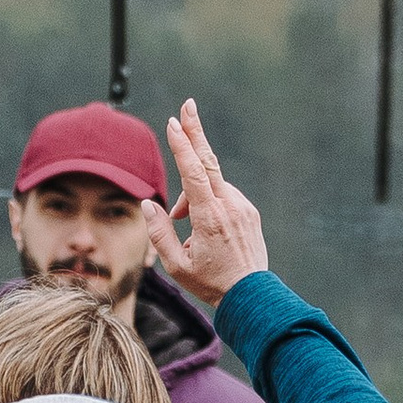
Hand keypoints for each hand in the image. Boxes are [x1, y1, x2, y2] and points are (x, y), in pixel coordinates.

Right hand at [142, 98, 268, 307]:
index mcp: (210, 218)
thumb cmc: (210, 283)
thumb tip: (150, 204)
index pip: (193, 173)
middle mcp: (229, 207)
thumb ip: (160, 232)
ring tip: (184, 223)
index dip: (182, 146)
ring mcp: (243, 208)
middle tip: (187, 105)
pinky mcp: (249, 213)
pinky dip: (209, 203)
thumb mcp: (177, 265)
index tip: (174, 123)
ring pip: (212, 186)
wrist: (252, 297)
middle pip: (208, 162)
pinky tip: (205, 230)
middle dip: (195, 132)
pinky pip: (224, 198)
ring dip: (193, 195)